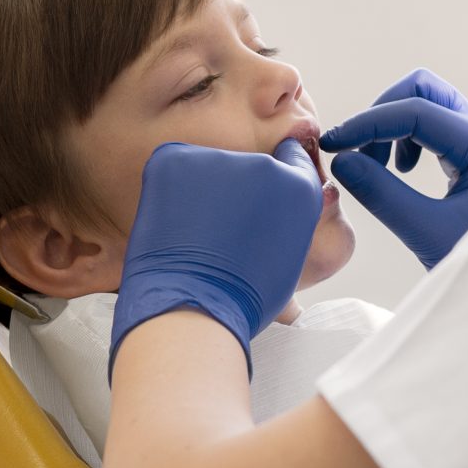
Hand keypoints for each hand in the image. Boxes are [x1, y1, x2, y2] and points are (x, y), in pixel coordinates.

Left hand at [111, 139, 324, 373]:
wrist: (193, 308)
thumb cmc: (243, 299)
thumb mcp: (287, 259)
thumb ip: (287, 221)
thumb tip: (279, 213)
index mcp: (297, 187)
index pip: (292, 159)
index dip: (275, 179)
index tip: (261, 192)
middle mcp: (263, 164)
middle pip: (249, 167)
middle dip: (237, 191)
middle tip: (221, 232)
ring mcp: (216, 159)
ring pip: (210, 168)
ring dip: (202, 191)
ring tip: (194, 233)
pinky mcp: (174, 160)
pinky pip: (172, 167)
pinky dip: (170, 189)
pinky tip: (172, 223)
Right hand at [319, 69, 467, 268]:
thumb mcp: (426, 234)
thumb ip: (383, 195)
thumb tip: (342, 161)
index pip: (418, 111)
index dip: (369, 123)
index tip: (333, 145)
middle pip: (424, 89)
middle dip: (382, 113)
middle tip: (357, 152)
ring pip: (427, 102)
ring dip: (392, 124)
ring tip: (377, 166)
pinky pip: (432, 123)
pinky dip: (404, 136)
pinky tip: (400, 171)